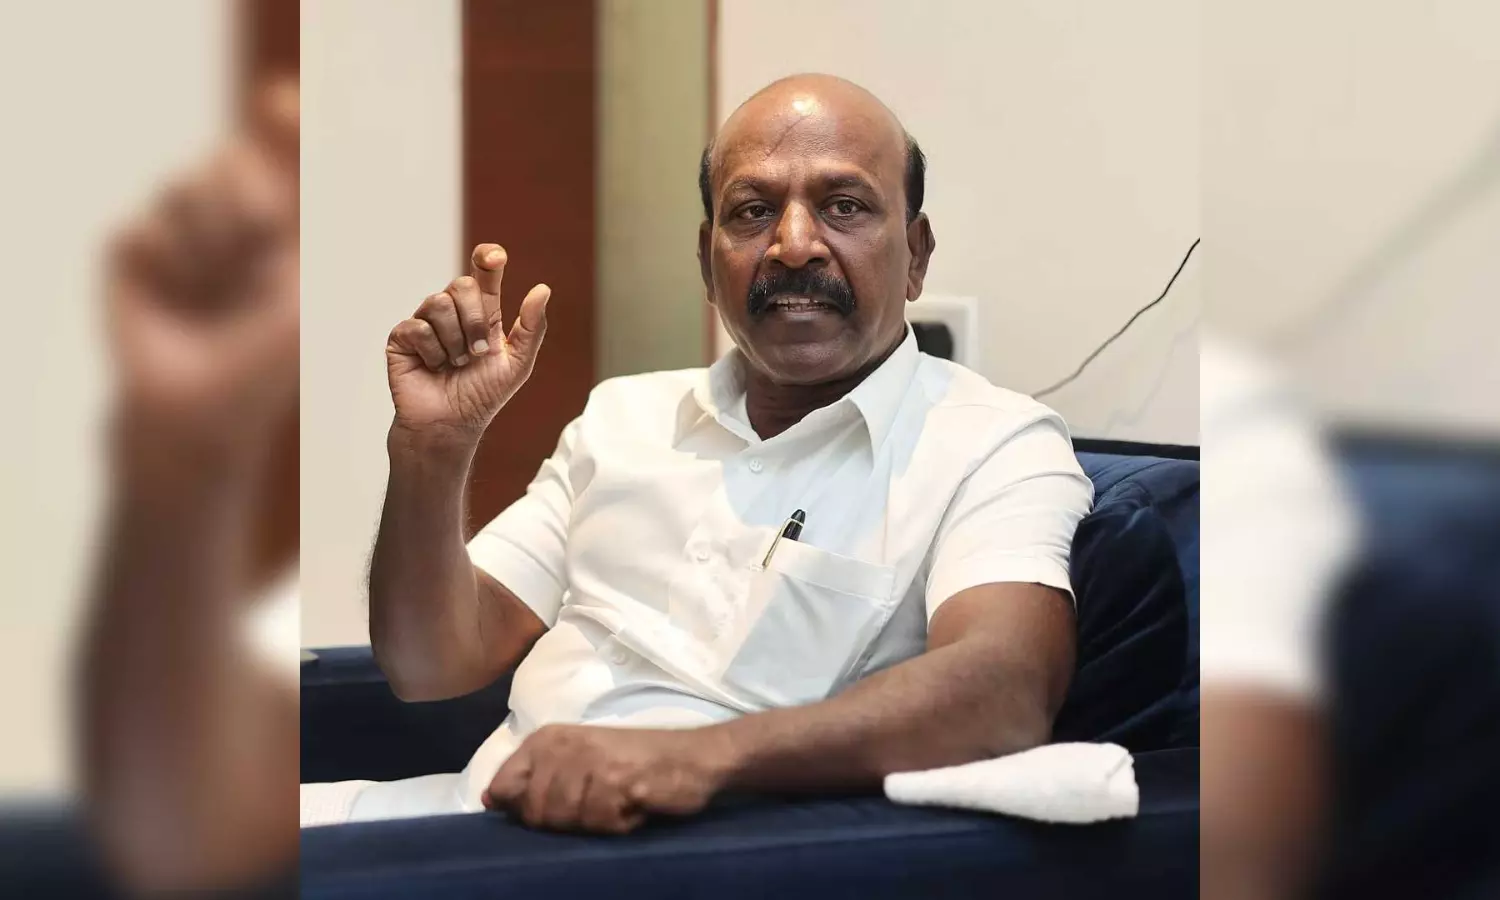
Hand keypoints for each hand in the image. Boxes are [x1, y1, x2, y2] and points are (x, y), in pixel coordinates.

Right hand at [107, 78, 299, 462]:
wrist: (205, 409)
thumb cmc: (263, 360)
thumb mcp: (300, 290)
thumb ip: (301, 227)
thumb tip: (303, 171)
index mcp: (275, 228)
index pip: (277, 160)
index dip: (280, 124)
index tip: (282, 100)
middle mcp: (226, 222)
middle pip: (230, 160)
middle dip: (247, 193)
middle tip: (261, 236)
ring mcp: (177, 233)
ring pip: (186, 185)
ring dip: (212, 238)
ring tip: (220, 286)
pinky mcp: (132, 251)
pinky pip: (147, 227)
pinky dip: (170, 262)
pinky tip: (178, 296)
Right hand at [385, 244, 550, 437]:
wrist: (452, 424)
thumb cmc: (483, 395)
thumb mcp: (517, 363)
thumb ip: (531, 327)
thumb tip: (543, 289)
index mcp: (482, 313)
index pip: (484, 274)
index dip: (488, 258)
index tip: (496, 258)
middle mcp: (453, 312)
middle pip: (462, 285)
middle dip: (475, 320)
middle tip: (478, 352)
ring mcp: (426, 322)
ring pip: (438, 304)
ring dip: (455, 340)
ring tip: (457, 364)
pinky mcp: (402, 337)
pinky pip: (418, 327)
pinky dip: (433, 352)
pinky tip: (434, 367)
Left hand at [483, 724, 734, 833]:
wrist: (695, 757)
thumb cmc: (634, 760)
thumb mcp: (577, 759)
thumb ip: (533, 777)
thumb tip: (489, 799)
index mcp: (548, 738)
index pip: (505, 788)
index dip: (525, 809)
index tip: (560, 805)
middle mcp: (564, 745)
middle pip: (536, 814)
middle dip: (567, 822)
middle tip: (600, 803)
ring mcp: (591, 763)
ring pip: (567, 822)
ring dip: (597, 823)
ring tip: (619, 802)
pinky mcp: (619, 783)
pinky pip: (602, 824)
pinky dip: (620, 825)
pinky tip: (635, 806)